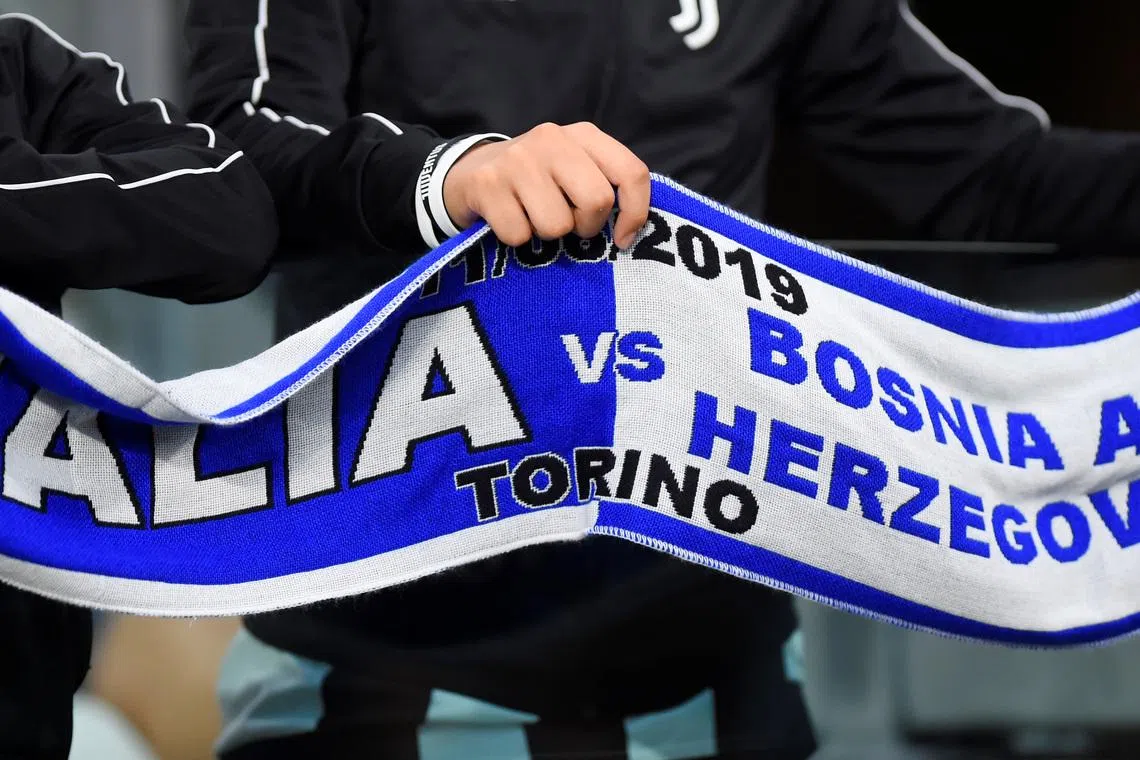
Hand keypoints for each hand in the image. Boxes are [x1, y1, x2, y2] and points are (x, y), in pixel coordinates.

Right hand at [443, 122, 649, 248]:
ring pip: (557, 225)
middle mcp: (551, 138)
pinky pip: (519, 235)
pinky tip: (508, 218)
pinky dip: (516, 239)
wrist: (469, 172)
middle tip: (568, 223)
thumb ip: (605, 185)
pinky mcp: (487, 184)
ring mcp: (517, 159)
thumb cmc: (536, 181)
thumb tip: (628, 232)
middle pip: (597, 201)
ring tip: (533, 216)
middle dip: (585, 226)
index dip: (635, 213)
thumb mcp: (574, 170)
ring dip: (547, 234)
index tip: (622, 238)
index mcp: (583, 135)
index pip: (631, 172)